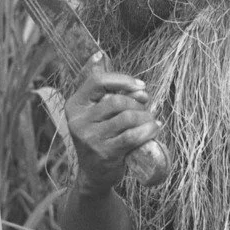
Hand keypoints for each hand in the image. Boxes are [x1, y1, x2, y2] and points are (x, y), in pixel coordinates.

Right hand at [64, 53, 159, 193]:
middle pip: (117, 101)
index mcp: (74, 105)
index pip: (98, 81)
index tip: (140, 86)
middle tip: (148, 107)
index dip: (123, 80)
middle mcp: (78, 121)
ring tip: (152, 120)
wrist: (94, 174)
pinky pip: (132, 136)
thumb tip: (99, 54)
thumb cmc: (99, 135)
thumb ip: (99, 86)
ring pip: (127, 117)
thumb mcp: (93, 111)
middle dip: (138, 103)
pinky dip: (148, 131)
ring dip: (146, 117)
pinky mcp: (104, 153)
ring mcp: (90, 138)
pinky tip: (155, 128)